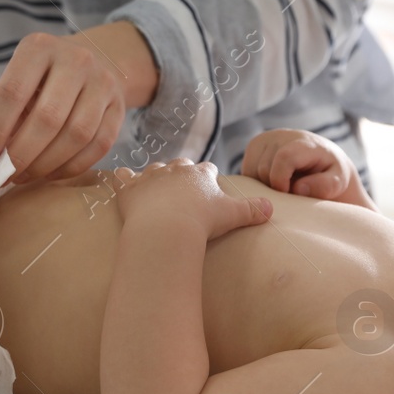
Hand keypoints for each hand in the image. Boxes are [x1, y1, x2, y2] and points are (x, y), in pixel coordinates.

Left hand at [0, 22, 157, 183]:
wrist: (93, 61)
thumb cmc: (44, 78)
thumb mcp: (21, 80)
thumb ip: (6, 114)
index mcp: (39, 48)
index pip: (12, 92)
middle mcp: (75, 59)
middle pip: (47, 118)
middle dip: (22, 154)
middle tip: (6, 175)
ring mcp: (102, 82)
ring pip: (76, 135)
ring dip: (47, 164)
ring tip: (26, 176)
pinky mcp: (119, 106)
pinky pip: (98, 146)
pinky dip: (71, 167)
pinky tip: (51, 172)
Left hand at [111, 159, 271, 238]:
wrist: (167, 228)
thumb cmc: (201, 222)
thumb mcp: (232, 215)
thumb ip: (252, 210)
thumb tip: (271, 207)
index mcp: (201, 173)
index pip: (207, 170)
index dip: (209, 177)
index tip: (209, 185)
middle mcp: (176, 169)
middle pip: (181, 165)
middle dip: (183, 173)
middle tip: (183, 189)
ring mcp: (151, 177)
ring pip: (154, 169)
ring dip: (156, 176)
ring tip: (156, 188)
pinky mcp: (129, 187)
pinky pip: (123, 177)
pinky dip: (122, 178)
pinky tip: (121, 179)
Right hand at [241, 129, 357, 200]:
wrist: (321, 159)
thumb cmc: (331, 174)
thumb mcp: (339, 181)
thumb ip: (326, 186)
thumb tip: (299, 187)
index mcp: (304, 142)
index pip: (284, 158)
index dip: (281, 180)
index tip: (287, 194)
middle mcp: (281, 135)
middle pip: (264, 169)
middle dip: (273, 188)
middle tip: (289, 194)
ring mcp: (265, 139)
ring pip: (251, 171)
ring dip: (263, 186)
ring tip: (282, 187)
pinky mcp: (254, 146)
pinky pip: (245, 171)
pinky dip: (255, 182)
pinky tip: (272, 183)